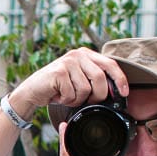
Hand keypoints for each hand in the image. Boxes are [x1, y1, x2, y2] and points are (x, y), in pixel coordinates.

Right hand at [8, 48, 130, 119]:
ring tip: (67, 96)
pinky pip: (71, 94)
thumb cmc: (58, 88)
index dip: (120, 79)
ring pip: (86, 89)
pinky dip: (66, 100)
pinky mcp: (58, 72)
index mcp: (86, 54)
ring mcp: (68, 62)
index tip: (124, 93)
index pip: (110, 64)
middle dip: (97, 96)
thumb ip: (94, 79)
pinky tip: (58, 96)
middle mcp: (78, 54)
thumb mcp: (79, 79)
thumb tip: (115, 91)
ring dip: (77, 99)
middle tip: (87, 101)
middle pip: (100, 78)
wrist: (32, 91)